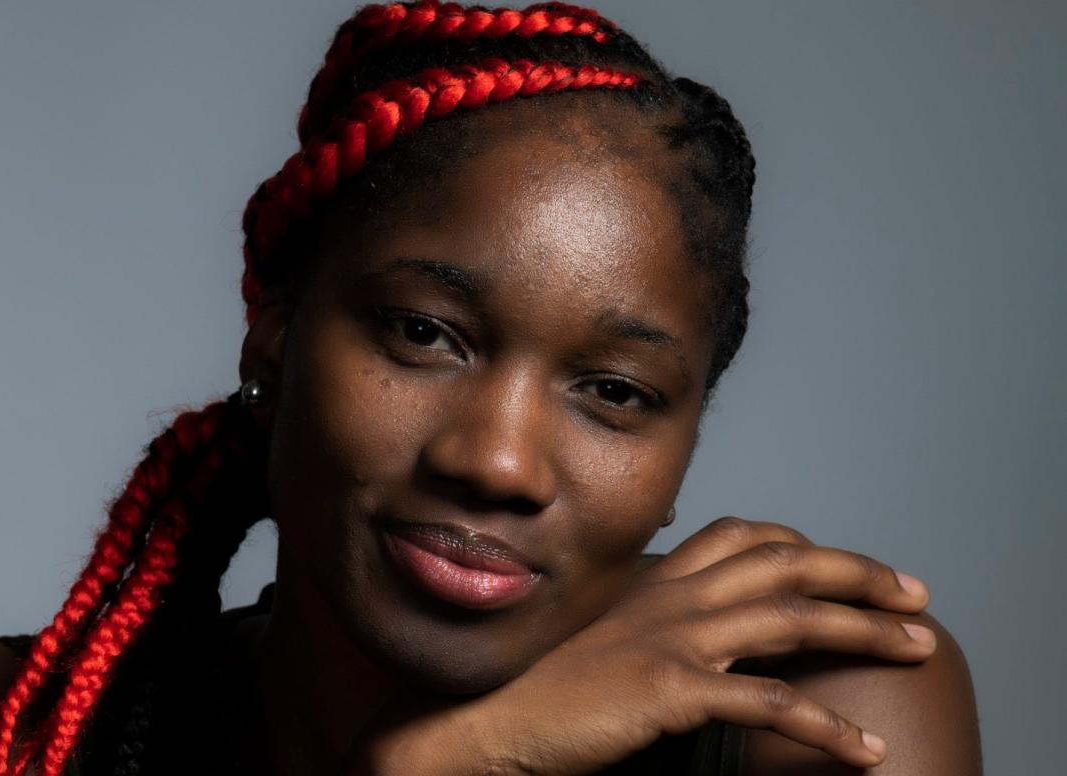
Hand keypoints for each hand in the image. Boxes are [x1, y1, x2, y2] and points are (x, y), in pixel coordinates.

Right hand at [346, 516, 934, 774]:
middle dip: (860, 573)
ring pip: (793, 617)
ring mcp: (674, 639)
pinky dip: (828, 729)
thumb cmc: (543, 687)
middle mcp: (673, 597)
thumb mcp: (605, 638)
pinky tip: (864, 750)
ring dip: (867, 629)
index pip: (744, 536)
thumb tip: (689, 638)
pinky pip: (771, 705)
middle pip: (787, 563)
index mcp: (656, 580)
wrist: (492, 719)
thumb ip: (650, 623)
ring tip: (918, 645)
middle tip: (914, 594)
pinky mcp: (671, 690)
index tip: (846, 567)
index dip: (805, 545)